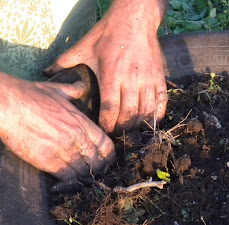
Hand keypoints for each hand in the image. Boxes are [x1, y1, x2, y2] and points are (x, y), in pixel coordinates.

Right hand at [0, 76, 114, 179]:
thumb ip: (74, 90)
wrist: (8, 105)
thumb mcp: (58, 89)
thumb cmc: (31, 96)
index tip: (108, 160)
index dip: (109, 155)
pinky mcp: (48, 160)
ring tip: (86, 180)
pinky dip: (73, 182)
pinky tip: (72, 183)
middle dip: (100, 169)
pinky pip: (68, 177)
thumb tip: (82, 85)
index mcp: (81, 121)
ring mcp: (63, 149)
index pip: (105, 143)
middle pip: (98, 160)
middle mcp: (77, 136)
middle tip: (99, 174)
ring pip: (85, 171)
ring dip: (87, 177)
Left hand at [44, 0, 167, 133]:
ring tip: (131, 131)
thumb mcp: (85, 46)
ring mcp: (148, 79)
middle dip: (122, 129)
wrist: (135, 19)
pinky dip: (157, 115)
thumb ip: (65, 61)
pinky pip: (161, 101)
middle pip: (128, 114)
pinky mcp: (159, 77)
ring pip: (145, 111)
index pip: (110, 108)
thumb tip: (47, 73)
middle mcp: (131, 80)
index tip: (104, 132)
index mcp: (111, 74)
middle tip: (117, 135)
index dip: (107, 124)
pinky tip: (150, 122)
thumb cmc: (109, 33)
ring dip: (138, 125)